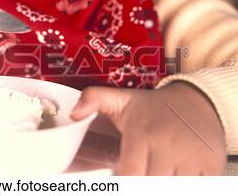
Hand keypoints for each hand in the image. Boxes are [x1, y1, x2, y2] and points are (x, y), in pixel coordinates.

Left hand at [71, 82, 226, 174]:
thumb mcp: (121, 99)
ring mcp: (192, 158)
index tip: (123, 176)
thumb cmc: (153, 107)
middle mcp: (167, 146)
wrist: (196, 100)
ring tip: (157, 168)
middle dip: (145, 181)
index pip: (130, 176)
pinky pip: (197, 187)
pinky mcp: (211, 166)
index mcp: (142, 134)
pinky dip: (186, 184)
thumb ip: (93, 99)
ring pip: (174, 189)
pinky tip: (176, 172)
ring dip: (164, 183)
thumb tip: (73, 114)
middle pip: (151, 186)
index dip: (125, 182)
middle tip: (143, 168)